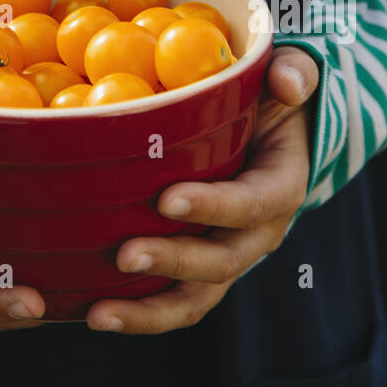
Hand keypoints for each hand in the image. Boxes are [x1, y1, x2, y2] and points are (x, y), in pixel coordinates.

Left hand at [85, 45, 319, 333]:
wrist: (270, 134)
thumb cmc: (270, 98)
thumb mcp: (290, 76)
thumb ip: (295, 73)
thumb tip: (288, 82)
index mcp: (281, 187)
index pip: (251, 203)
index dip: (213, 206)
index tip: (167, 199)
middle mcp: (258, 233)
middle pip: (221, 262)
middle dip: (173, 262)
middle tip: (125, 256)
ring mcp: (227, 255)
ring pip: (195, 298)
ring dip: (148, 311)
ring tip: (100, 312)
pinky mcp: (197, 268)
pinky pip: (172, 300)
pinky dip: (137, 313)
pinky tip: (91, 311)